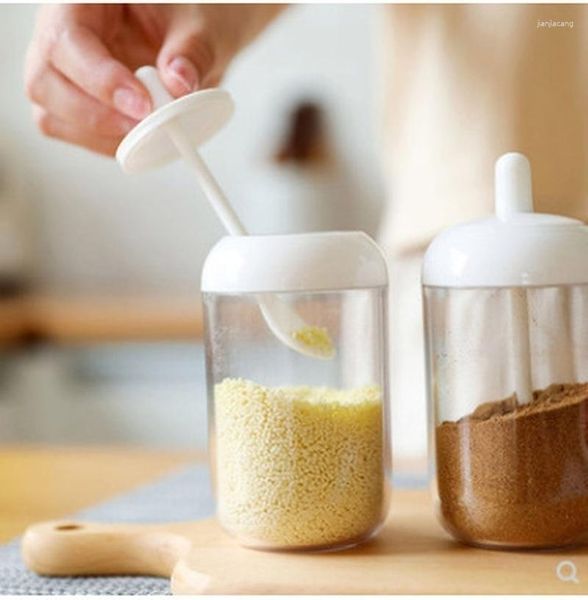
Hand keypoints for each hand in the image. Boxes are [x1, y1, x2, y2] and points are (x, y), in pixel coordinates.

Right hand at [25, 4, 282, 155]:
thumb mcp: (198, 24)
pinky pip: (74, 134)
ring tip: (149, 133)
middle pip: (44, 83)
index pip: (67, 41)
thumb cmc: (184, 16)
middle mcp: (61, 37)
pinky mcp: (76, 105)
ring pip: (52, 116)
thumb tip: (179, 84)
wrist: (187, 33)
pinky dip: (108, 144)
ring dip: (101, 136)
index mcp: (81, 3)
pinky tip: (141, 136)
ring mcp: (64, 74)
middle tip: (145, 127)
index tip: (142, 105)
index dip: (101, 80)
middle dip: (95, 116)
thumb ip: (192, 52)